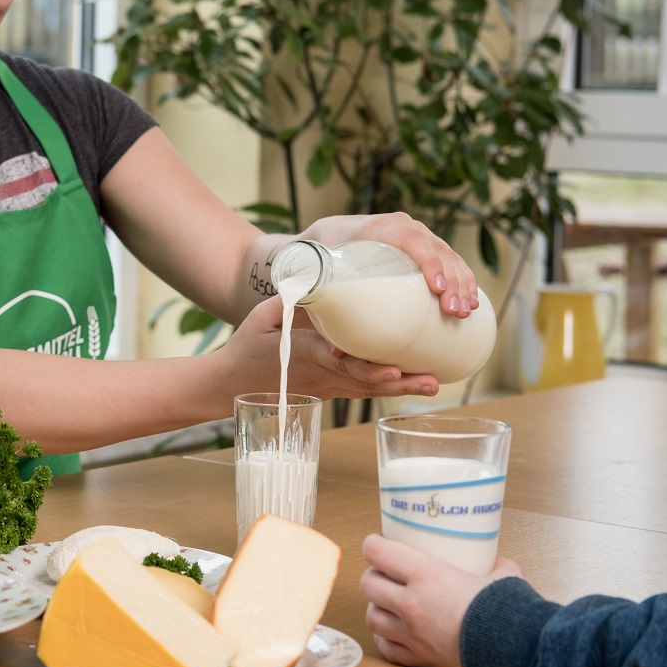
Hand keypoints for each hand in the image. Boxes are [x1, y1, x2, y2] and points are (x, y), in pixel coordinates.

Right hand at [225, 297, 441, 398]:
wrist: (232, 385)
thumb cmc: (246, 348)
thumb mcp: (261, 318)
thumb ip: (289, 300)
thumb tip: (314, 275)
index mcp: (306, 357)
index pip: (340, 364)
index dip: (367, 368)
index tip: (392, 369)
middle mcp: (322, 377)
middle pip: (365, 383)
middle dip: (399, 384)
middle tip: (431, 382)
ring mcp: (328, 388)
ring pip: (368, 391)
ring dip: (402, 390)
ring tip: (433, 385)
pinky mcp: (331, 390)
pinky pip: (363, 391)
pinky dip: (389, 388)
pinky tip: (415, 383)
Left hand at [305, 212, 477, 317]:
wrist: (326, 236)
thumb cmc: (320, 257)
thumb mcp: (319, 272)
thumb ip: (326, 305)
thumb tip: (335, 352)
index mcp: (376, 227)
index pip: (409, 238)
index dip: (428, 261)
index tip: (437, 288)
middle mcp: (400, 225)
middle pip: (435, 248)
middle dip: (451, 280)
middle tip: (454, 313)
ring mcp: (414, 233)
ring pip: (447, 254)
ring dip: (462, 283)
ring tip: (464, 313)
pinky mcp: (423, 245)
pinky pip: (449, 259)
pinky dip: (463, 279)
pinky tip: (471, 302)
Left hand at [359, 533, 520, 666]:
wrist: (517, 654)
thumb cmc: (508, 613)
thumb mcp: (504, 577)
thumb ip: (497, 567)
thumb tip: (499, 564)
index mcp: (427, 575)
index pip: (377, 552)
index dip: (373, 545)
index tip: (377, 543)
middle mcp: (412, 604)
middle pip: (367, 584)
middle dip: (373, 576)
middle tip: (385, 574)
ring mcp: (412, 634)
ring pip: (371, 618)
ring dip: (377, 608)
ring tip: (388, 604)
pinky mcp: (419, 659)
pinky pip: (387, 649)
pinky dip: (386, 639)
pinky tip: (395, 633)